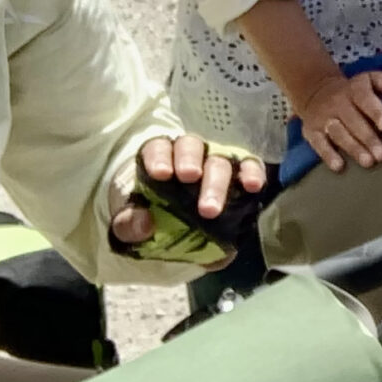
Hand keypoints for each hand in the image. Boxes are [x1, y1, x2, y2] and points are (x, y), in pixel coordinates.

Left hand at [113, 133, 268, 244]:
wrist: (177, 234)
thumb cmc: (153, 219)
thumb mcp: (130, 225)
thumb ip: (128, 224)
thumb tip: (143, 224)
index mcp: (159, 158)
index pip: (158, 147)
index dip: (160, 157)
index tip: (161, 174)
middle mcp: (189, 155)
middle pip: (191, 148)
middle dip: (190, 163)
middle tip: (189, 179)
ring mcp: (217, 162)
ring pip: (220, 159)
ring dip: (218, 180)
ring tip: (212, 208)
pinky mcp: (240, 174)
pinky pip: (250, 166)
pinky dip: (252, 172)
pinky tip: (253, 186)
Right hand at [290, 68, 381, 174]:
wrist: (316, 92)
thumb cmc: (351, 92)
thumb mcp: (367, 80)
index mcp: (354, 90)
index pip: (364, 98)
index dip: (376, 112)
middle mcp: (337, 104)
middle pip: (353, 121)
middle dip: (368, 138)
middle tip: (381, 154)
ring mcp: (324, 118)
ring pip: (339, 134)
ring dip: (353, 148)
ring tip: (367, 162)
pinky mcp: (312, 132)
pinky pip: (319, 144)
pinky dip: (328, 155)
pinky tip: (339, 166)